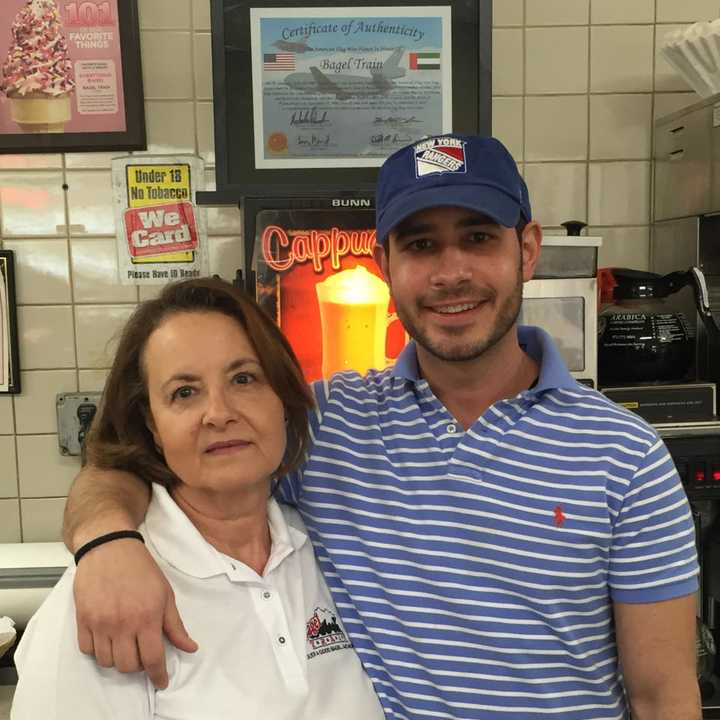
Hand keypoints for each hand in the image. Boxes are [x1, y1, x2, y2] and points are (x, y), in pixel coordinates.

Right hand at [73, 538, 197, 688]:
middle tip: (141, 652)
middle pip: (128, 666)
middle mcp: (123, 624)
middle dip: (137, 665)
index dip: (158, 675)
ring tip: (124, 643)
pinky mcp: (83, 619)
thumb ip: (175, 625)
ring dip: (118, 659)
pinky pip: (87, 650)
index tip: (161, 682)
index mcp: (147, 617)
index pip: (153, 658)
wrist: (110, 548)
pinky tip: (107, 637)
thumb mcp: (165, 593)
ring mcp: (100, 623)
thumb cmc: (142, 569)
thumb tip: (190, 648)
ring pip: (107, 662)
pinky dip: (98, 650)